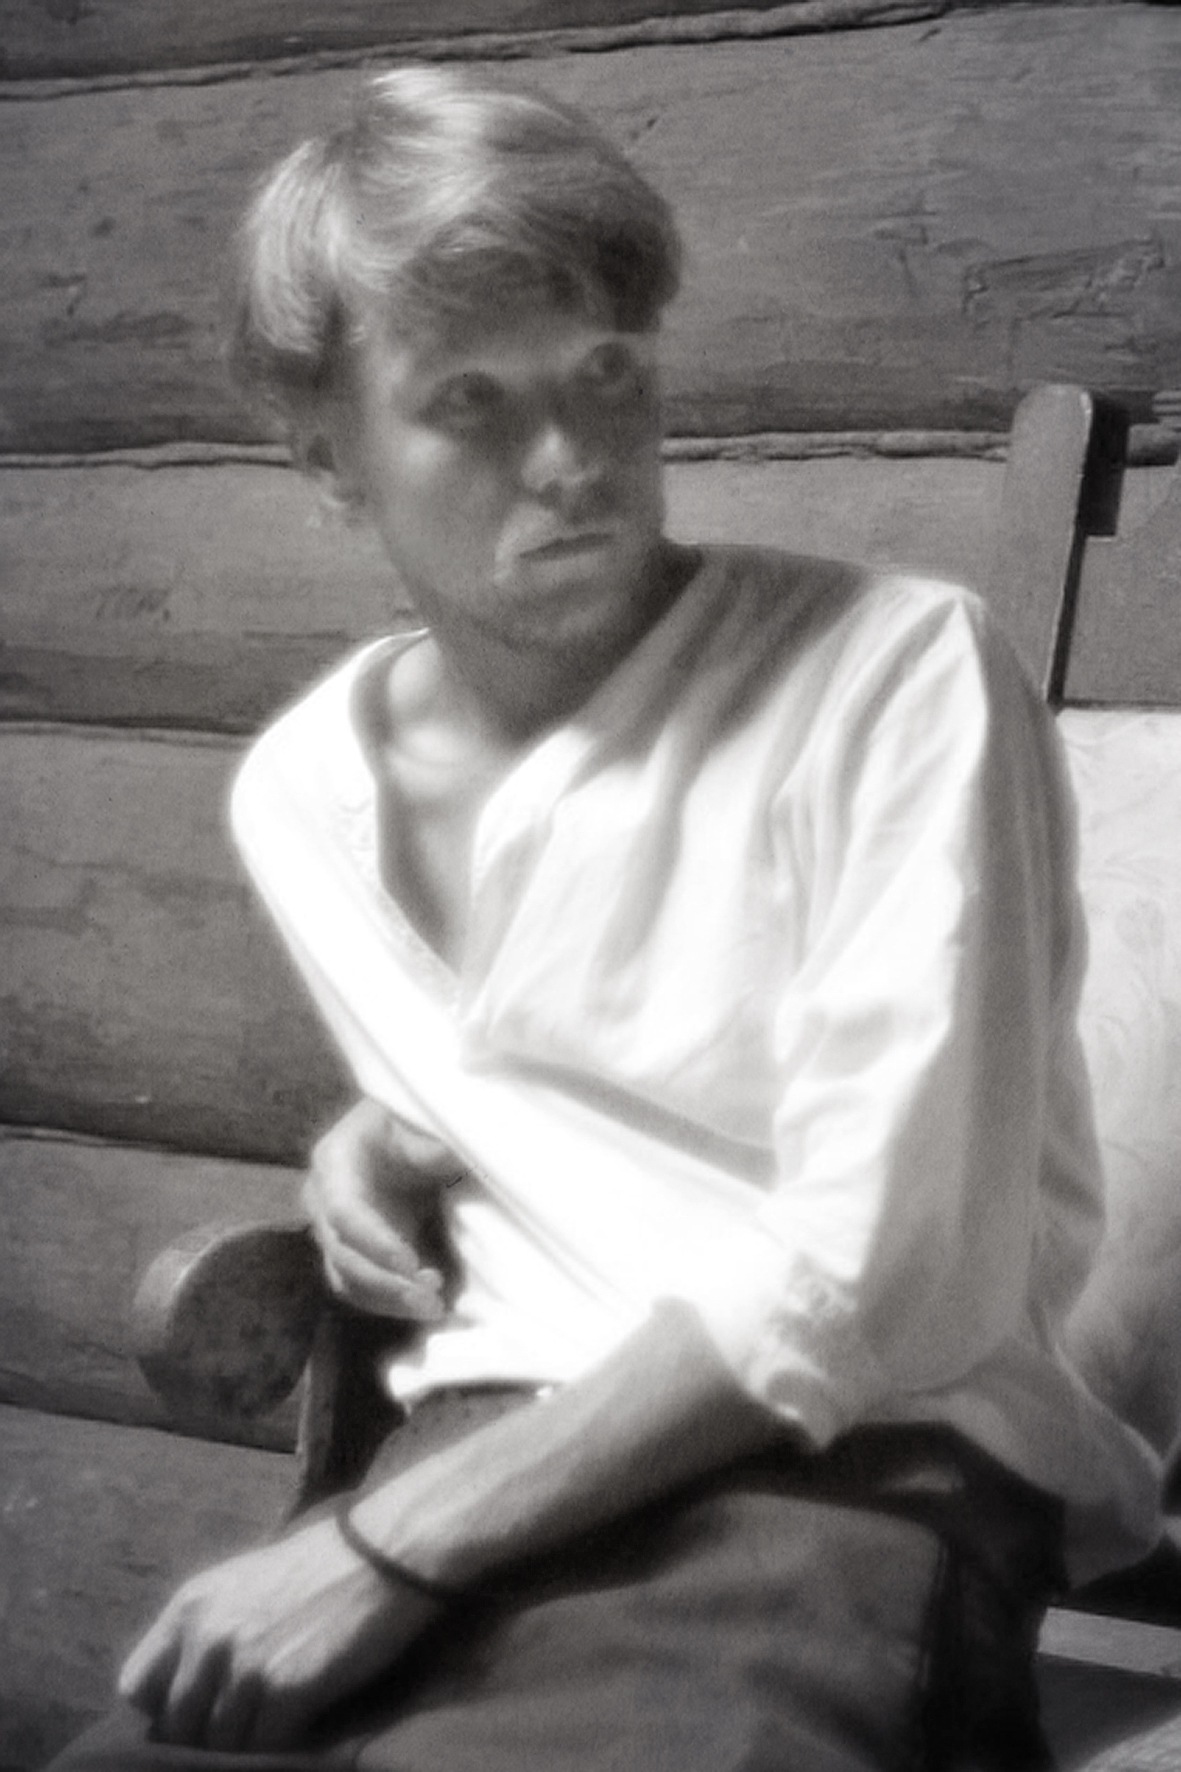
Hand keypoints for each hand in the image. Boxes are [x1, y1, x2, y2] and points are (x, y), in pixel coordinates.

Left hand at [119, 1512, 440, 1750]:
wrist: (383, 1553)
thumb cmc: (317, 1567)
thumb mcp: (241, 1585)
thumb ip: (205, 1631)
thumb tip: (186, 1690)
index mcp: (189, 1607)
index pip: (136, 1686)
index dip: (162, 1707)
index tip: (193, 1711)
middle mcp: (206, 1638)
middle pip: (178, 1727)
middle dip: (206, 1735)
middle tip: (242, 1726)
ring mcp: (244, 1667)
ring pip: (220, 1745)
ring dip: (246, 1744)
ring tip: (273, 1727)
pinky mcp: (286, 1691)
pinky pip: (264, 1749)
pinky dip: (280, 1747)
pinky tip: (301, 1728)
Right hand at [304, 1096, 459, 1318]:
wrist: (419, 1131)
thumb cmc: (418, 1119)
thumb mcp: (426, 1121)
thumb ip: (431, 1141)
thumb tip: (441, 1155)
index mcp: (335, 1158)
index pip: (344, 1211)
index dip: (374, 1241)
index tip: (412, 1263)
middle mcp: (324, 1198)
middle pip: (342, 1253)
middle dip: (386, 1282)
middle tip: (432, 1299)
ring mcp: (336, 1230)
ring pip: (349, 1281)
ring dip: (390, 1300)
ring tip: (435, 1306)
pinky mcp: (356, 1252)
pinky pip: (364, 1290)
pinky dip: (394, 1302)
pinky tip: (431, 1301)